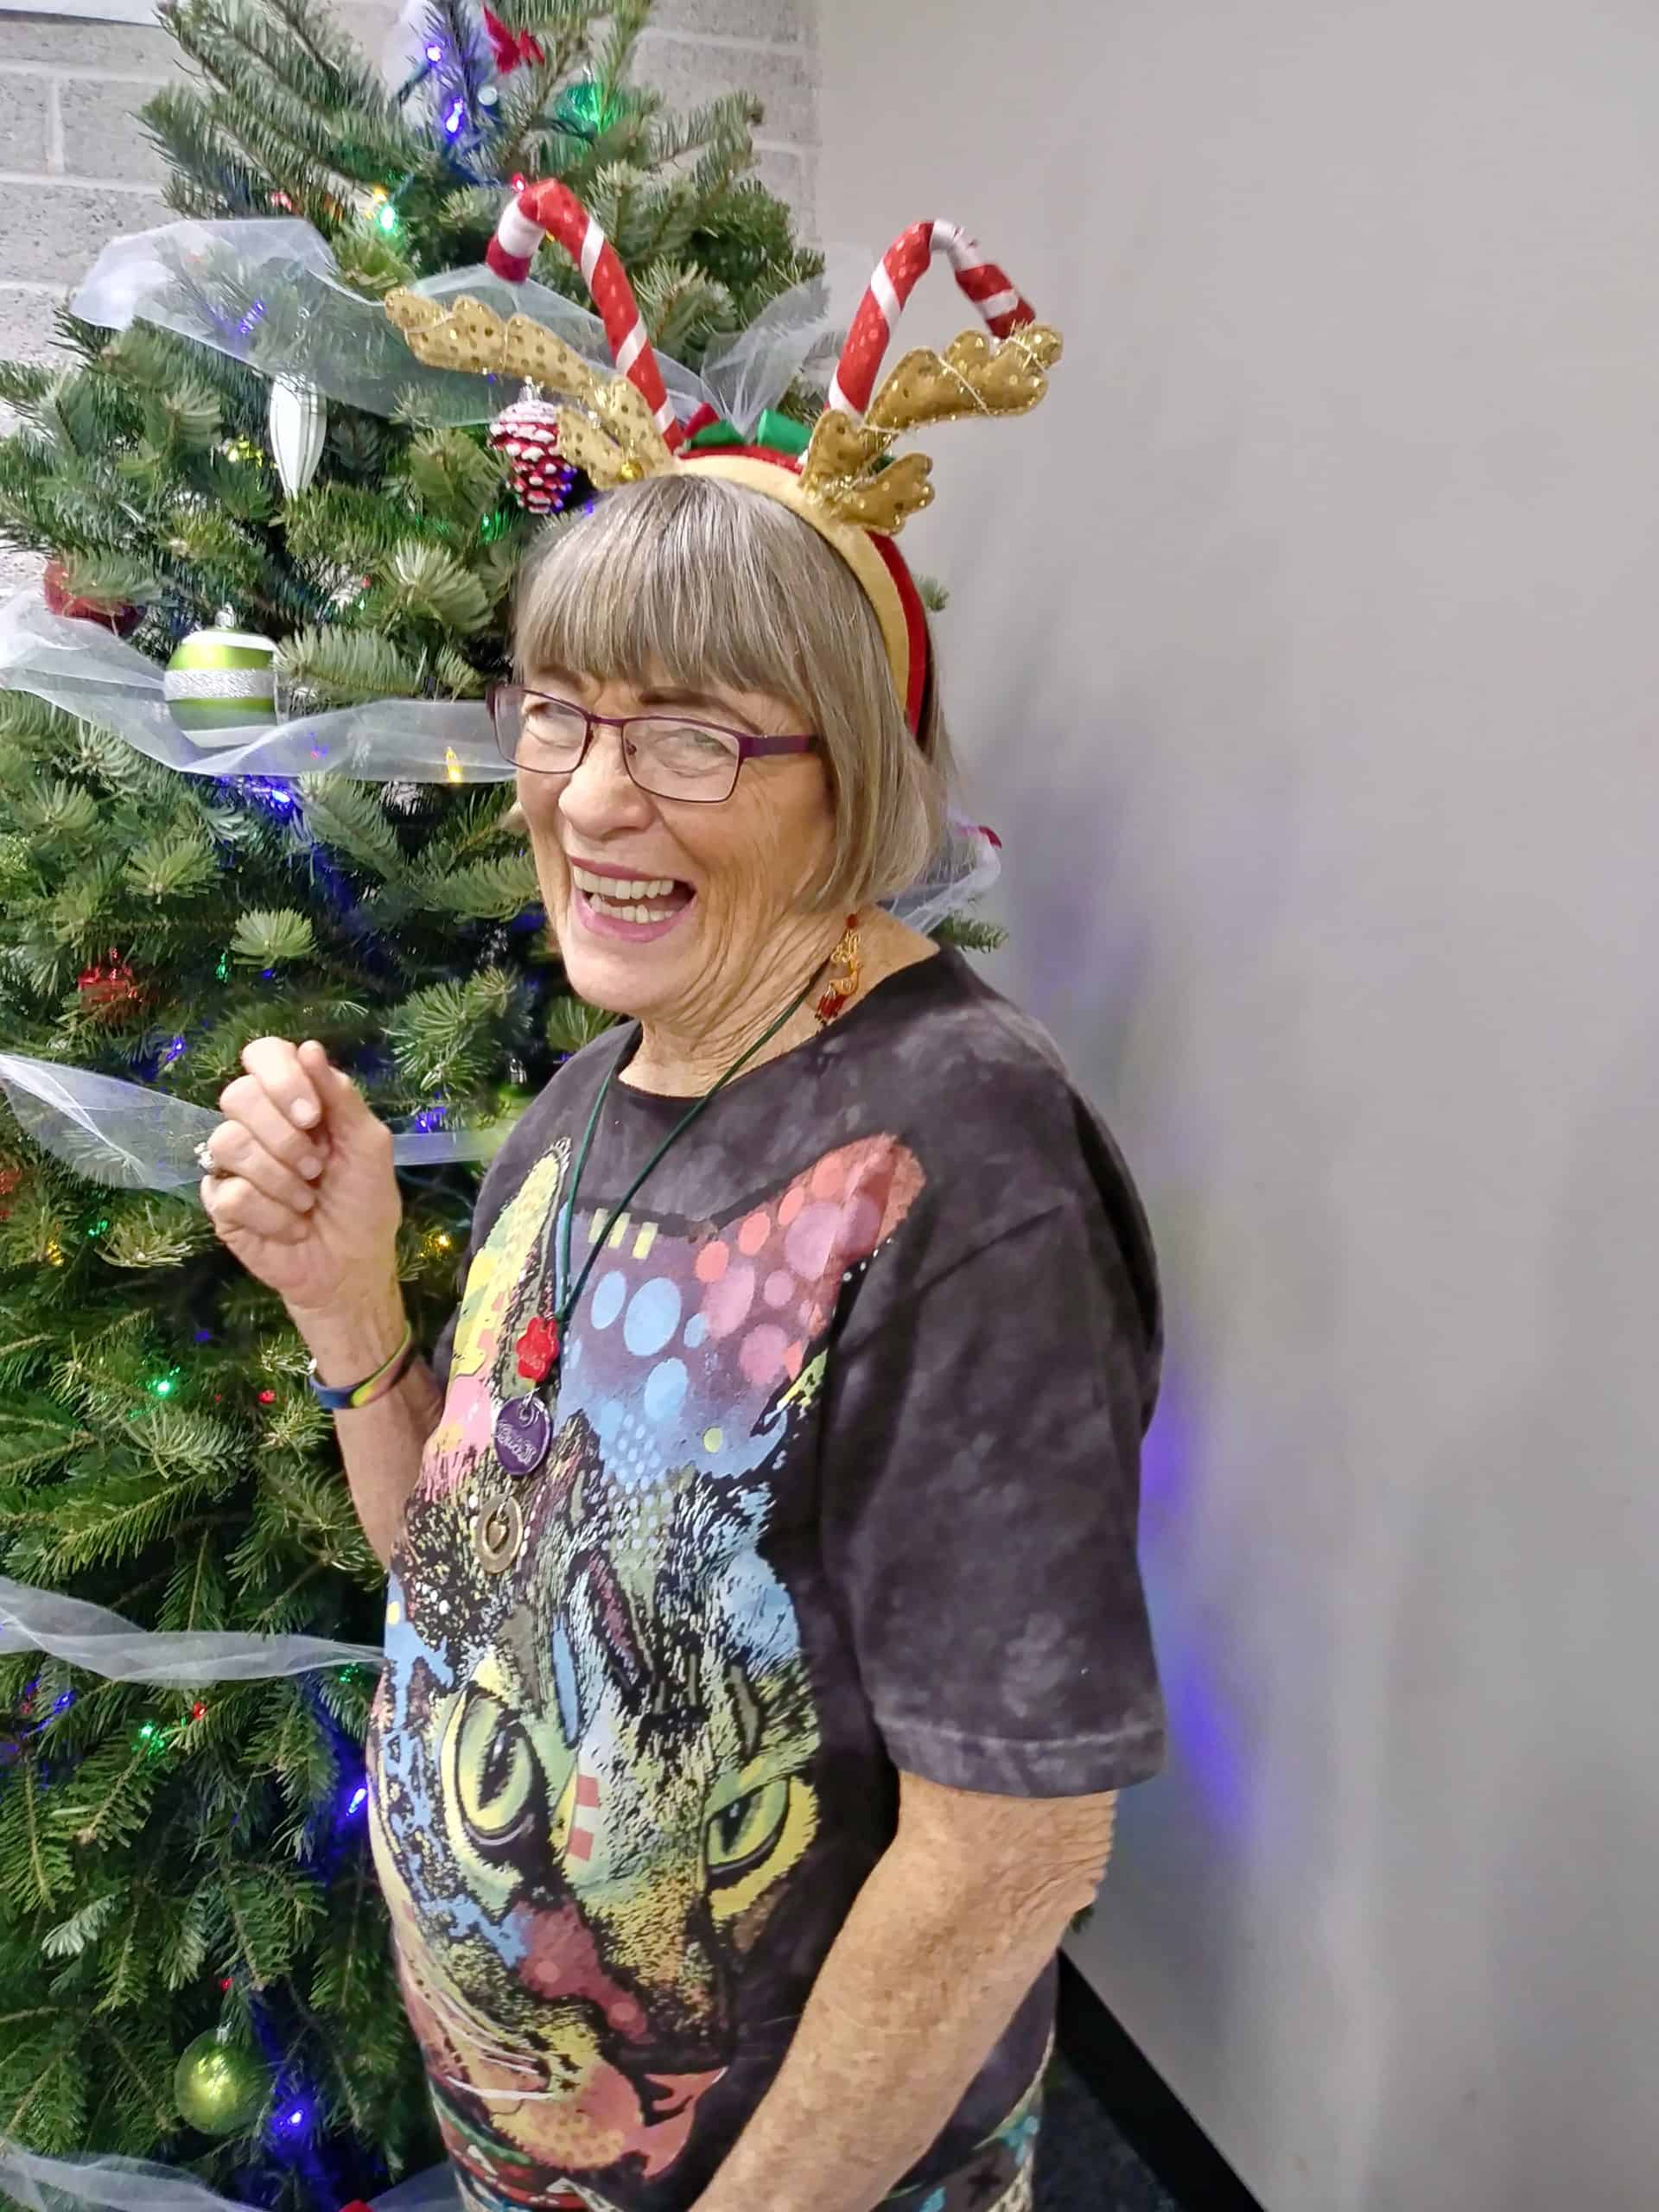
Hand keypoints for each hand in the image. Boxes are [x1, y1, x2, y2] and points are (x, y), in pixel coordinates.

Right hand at [201, 1038, 402, 1329]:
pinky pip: (230, 1192)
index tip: (313, 1117)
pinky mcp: (219, 1202)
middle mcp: (257, 1123)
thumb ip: (341, 1096)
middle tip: (317, 1168)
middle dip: (284, 1137)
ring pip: (228, 1142)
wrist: (352, 1265)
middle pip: (237, 1095)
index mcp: (294, 1100)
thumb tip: (309, 1047)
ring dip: (280, 1178)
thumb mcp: (368, 1145)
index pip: (263, 1055)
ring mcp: (232, 1162)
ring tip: (307, 1201)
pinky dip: (272, 1214)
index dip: (282, 1079)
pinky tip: (293, 1227)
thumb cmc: (364, 1201)